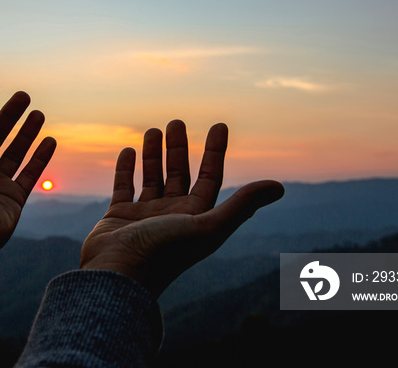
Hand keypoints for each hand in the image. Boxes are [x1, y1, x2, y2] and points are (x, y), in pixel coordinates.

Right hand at [80, 120, 282, 296]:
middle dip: (178, 148)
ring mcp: (144, 216)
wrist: (119, 276)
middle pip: (179, 174)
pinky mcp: (118, 217)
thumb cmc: (164, 253)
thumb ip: (242, 206)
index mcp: (196, 218)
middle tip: (177, 122)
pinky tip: (128, 150)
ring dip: (153, 154)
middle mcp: (172, 215)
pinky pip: (124, 187)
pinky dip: (125, 169)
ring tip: (153, 130)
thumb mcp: (208, 227)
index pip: (210, 178)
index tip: (219, 125)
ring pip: (152, 177)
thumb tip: (279, 187)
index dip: (216, 152)